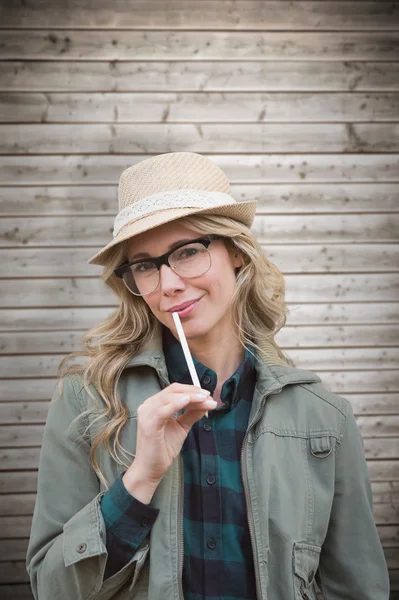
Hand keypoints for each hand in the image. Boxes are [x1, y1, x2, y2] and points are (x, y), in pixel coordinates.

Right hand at [122, 383, 215, 501]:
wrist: (150, 469)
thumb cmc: (163, 449)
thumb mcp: (181, 427)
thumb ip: (192, 414)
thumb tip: (206, 403)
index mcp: (154, 404)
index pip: (175, 390)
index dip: (192, 390)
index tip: (208, 395)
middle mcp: (148, 406)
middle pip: (173, 390)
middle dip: (193, 392)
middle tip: (209, 396)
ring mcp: (147, 414)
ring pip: (170, 397)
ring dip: (190, 397)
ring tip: (205, 399)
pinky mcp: (149, 425)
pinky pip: (163, 410)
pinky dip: (177, 403)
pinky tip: (188, 401)